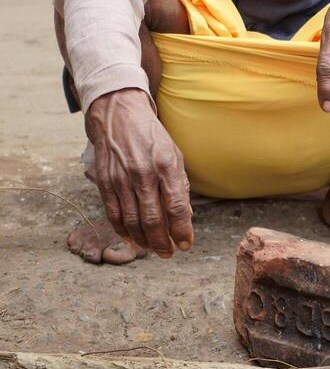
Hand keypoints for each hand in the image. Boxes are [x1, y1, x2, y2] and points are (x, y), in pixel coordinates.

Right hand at [85, 88, 193, 257]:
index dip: (182, 230)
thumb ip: (179, 184)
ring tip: (153, 249)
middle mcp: (144, 173)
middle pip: (154, 219)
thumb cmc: (151, 136)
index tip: (185, 244)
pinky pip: (114, 215)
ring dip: (144, 241)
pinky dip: (123, 231)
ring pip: (132, 221)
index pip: (176, 206)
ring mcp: (121, 178)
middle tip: (168, 253)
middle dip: (163, 242)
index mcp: (166, 164)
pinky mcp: (105, 182)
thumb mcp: (173, 153)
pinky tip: (132, 239)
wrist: (118, 115)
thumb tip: (185, 216)